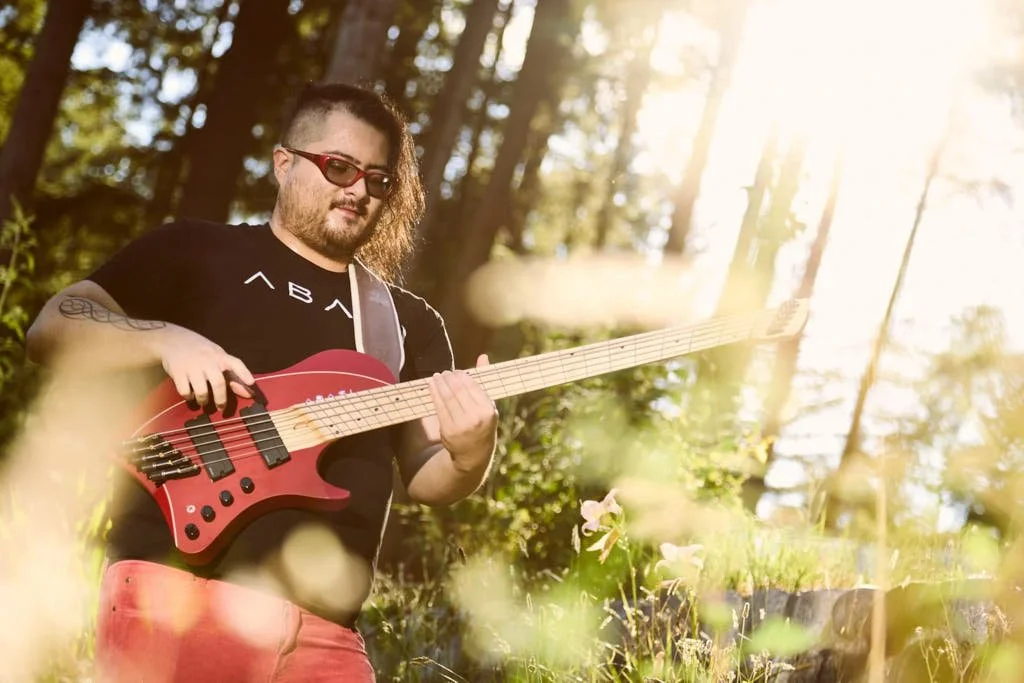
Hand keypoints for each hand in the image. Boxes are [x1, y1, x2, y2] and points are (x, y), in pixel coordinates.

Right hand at [147, 323, 255, 409]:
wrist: (172, 340)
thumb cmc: (201, 352)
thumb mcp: (218, 358)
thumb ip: (232, 376)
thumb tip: (249, 394)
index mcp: (220, 356)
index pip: (236, 363)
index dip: (244, 373)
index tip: (251, 383)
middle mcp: (208, 361)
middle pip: (219, 383)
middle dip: (221, 399)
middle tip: (221, 408)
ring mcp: (192, 366)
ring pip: (202, 391)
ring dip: (203, 400)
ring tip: (203, 401)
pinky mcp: (178, 372)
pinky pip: (185, 392)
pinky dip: (189, 397)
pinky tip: (190, 394)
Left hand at [428, 354, 497, 470]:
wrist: (474, 454)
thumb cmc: (482, 424)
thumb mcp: (487, 405)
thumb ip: (483, 381)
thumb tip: (483, 356)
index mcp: (488, 410)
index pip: (472, 386)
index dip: (462, 376)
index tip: (456, 372)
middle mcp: (476, 418)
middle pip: (458, 390)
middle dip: (449, 379)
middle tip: (445, 373)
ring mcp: (461, 426)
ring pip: (447, 398)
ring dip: (440, 384)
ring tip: (437, 377)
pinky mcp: (448, 431)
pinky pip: (439, 407)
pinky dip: (434, 394)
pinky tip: (432, 386)